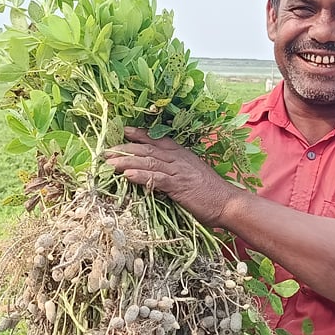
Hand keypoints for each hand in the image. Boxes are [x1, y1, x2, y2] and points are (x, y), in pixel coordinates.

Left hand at [103, 127, 239, 227]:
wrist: (229, 203)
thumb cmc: (210, 193)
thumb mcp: (191, 176)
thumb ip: (174, 172)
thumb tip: (156, 174)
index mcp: (181, 155)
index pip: (157, 140)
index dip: (140, 135)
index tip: (123, 131)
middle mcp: (178, 159)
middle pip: (147, 149)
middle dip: (125, 149)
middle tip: (105, 151)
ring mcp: (178, 171)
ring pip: (148, 162)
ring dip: (126, 161)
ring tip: (109, 162)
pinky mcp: (179, 186)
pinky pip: (156, 178)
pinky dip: (141, 175)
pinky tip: (127, 175)